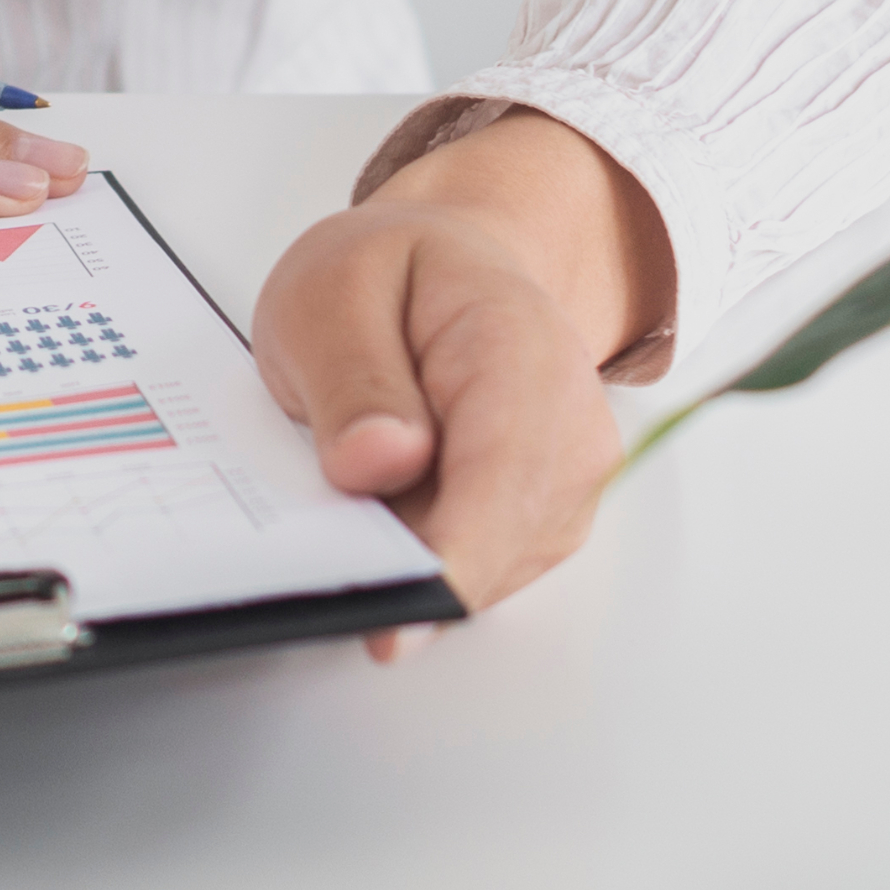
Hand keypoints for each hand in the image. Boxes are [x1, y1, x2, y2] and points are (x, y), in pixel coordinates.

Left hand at [251, 108, 674, 640]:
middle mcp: (569, 425)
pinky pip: (479, 572)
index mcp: (519, 344)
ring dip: (410, 564)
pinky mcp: (541, 524)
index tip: (391, 619)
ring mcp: (566, 484)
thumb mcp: (331, 292)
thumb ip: (351, 376)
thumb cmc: (395, 277)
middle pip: (501, 541)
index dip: (451, 558)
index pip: (504, 476)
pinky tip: (381, 522)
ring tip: (344, 508)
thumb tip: (376, 464)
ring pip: (489, 572)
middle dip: (409, 569)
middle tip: (320, 560)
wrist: (448, 270)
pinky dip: (423, 559)